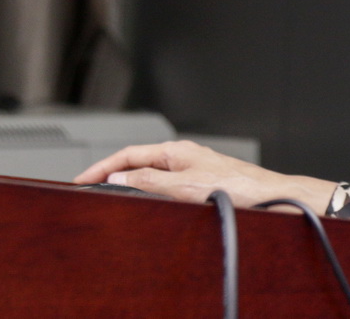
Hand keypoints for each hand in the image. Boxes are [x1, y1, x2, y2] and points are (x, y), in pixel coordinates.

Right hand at [74, 140, 332, 210]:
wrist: (268, 197)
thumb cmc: (236, 187)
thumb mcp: (184, 185)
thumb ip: (150, 180)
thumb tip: (119, 177)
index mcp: (177, 150)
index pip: (129, 154)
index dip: (102, 166)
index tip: (81, 177)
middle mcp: (183, 156)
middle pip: (137, 161)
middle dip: (110, 172)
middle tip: (88, 186)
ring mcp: (190, 169)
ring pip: (149, 173)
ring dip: (127, 181)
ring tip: (107, 191)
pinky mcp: (198, 183)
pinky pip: (162, 184)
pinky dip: (145, 190)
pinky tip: (142, 199)